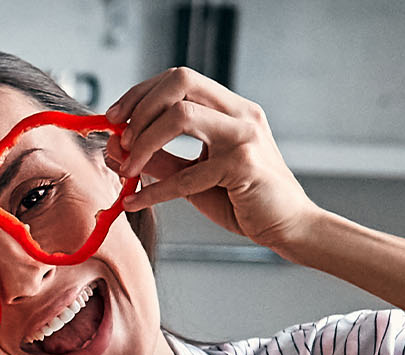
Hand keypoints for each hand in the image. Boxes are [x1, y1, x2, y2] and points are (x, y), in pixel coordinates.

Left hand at [106, 68, 329, 253]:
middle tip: (121, 139)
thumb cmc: (244, 199)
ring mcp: (244, 136)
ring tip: (129, 168)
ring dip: (144, 141)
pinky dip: (154, 190)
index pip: (179, 78)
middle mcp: (240, 114)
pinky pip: (187, 174)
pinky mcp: (243, 166)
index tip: (115, 117)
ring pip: (181, 114)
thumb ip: (160, 158)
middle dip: (140, 107)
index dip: (141, 93)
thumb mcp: (193, 175)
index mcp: (231, 108)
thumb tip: (116, 148)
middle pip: (180, 81)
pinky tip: (136, 201)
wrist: (289, 226)